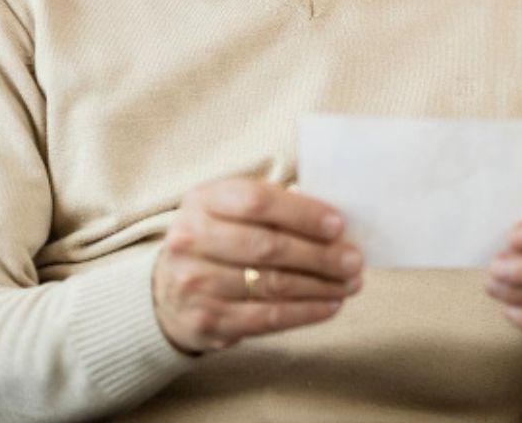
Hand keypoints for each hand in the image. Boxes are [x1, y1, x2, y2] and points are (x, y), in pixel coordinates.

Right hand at [151, 179, 362, 353]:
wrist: (168, 292)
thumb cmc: (217, 241)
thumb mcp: (231, 211)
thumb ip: (274, 208)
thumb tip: (333, 221)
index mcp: (203, 200)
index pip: (257, 201)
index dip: (302, 213)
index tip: (338, 225)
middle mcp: (191, 239)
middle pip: (267, 246)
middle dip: (319, 255)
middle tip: (354, 260)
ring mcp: (195, 283)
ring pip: (272, 285)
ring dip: (320, 286)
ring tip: (350, 283)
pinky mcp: (207, 321)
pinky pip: (268, 318)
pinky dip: (306, 312)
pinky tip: (330, 305)